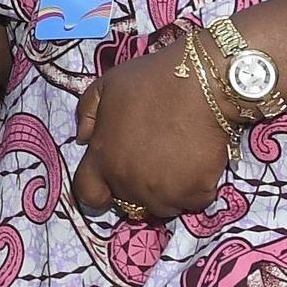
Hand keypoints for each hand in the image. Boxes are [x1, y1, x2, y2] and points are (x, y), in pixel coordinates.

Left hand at [70, 38, 230, 222]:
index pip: (88, 194)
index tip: (112, 180)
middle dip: (137, 186)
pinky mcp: (195, 194)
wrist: (202, 84)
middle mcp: (128, 183)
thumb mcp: (106, 86)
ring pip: (162, 206)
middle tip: (154, 160)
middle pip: (129, 202)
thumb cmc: (151, 81)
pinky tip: (199, 163)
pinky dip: (197, 188)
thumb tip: (84, 139)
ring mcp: (162, 192)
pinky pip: (194, 201)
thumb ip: (88, 114)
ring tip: (179, 162)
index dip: (99, 189)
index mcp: (103, 159)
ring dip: (168, 191)